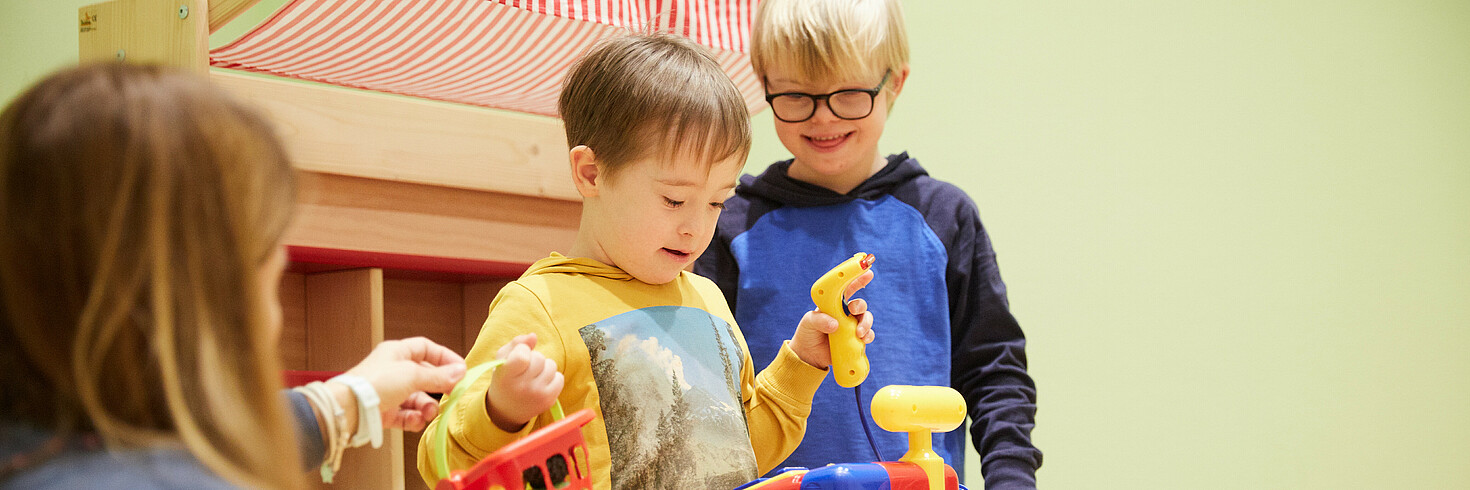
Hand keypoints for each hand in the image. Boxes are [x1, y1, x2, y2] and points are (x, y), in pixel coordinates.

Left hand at [343, 337, 466, 431]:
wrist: (349, 409)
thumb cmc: (376, 383)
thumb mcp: (413, 375)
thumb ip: (439, 376)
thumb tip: (460, 372)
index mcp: (397, 352)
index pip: (426, 348)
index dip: (444, 357)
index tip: (460, 369)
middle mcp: (393, 370)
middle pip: (424, 376)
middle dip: (438, 387)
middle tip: (451, 394)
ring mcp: (389, 392)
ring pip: (417, 398)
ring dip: (427, 407)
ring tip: (429, 413)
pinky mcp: (385, 411)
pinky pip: (406, 414)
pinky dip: (414, 419)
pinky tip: (417, 421)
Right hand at [485, 334, 564, 431]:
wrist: (507, 410)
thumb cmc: (505, 379)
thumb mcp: (502, 360)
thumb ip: (516, 343)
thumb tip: (534, 336)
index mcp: (505, 376)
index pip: (522, 355)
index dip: (523, 350)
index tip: (518, 357)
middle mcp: (521, 387)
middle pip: (539, 357)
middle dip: (534, 358)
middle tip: (525, 369)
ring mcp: (537, 395)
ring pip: (551, 365)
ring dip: (544, 367)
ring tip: (533, 376)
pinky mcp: (549, 400)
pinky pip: (559, 377)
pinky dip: (552, 377)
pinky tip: (541, 383)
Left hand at [790, 269, 875, 368]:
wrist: (808, 355)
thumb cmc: (808, 333)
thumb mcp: (809, 322)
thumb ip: (820, 320)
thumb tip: (835, 324)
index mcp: (835, 304)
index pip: (848, 288)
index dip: (858, 278)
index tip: (868, 271)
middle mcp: (845, 314)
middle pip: (861, 305)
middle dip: (861, 305)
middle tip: (854, 310)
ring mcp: (851, 326)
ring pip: (866, 319)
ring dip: (866, 323)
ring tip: (858, 332)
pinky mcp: (855, 340)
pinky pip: (868, 335)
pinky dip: (868, 336)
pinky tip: (862, 339)